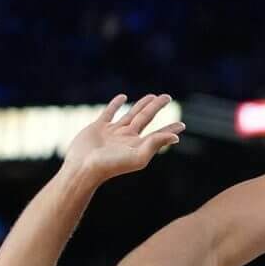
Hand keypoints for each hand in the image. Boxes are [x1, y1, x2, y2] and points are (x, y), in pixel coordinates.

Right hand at [63, 93, 181, 180]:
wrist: (83, 168)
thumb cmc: (110, 165)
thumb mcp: (137, 156)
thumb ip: (155, 144)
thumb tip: (176, 137)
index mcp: (138, 146)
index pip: (158, 134)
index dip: (170, 129)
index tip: (182, 124)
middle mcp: (127, 138)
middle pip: (145, 118)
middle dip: (156, 108)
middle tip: (167, 97)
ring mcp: (113, 132)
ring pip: (130, 114)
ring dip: (141, 105)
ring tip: (152, 97)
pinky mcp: (98, 127)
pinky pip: (109, 113)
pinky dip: (115, 104)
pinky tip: (122, 97)